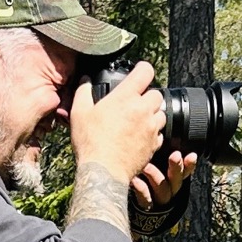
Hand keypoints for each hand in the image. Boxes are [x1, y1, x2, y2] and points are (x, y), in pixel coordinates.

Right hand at [68, 61, 164, 184]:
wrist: (104, 171)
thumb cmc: (91, 142)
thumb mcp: (79, 113)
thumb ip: (83, 92)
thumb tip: (85, 81)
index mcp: (126, 97)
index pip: (145, 71)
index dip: (143, 70)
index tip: (139, 74)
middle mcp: (142, 109)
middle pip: (157, 93)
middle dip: (147, 96)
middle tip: (135, 103)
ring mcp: (151, 127)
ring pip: (161, 113)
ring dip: (152, 114)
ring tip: (138, 121)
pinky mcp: (154, 144)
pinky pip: (160, 133)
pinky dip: (152, 133)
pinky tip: (139, 137)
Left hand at [130, 146, 194, 215]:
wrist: (134, 211)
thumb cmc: (145, 184)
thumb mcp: (155, 167)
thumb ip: (159, 155)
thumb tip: (158, 136)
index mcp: (173, 179)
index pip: (186, 171)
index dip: (190, 165)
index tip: (192, 155)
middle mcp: (169, 190)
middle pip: (177, 180)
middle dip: (177, 167)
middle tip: (175, 156)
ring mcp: (159, 200)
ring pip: (163, 189)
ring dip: (155, 175)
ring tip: (146, 166)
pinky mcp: (146, 207)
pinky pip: (147, 199)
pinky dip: (141, 189)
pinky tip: (135, 180)